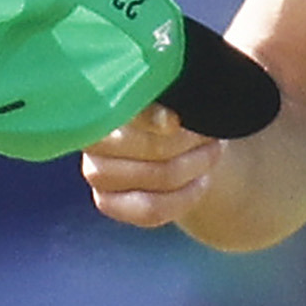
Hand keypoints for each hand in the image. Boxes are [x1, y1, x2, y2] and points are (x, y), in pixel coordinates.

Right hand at [80, 104, 222, 229]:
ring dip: (192, 167)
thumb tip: (169, 120)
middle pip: (148, 147)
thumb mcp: (173, 95)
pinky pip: (150, 210)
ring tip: (212, 153)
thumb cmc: (173, 109)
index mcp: (104, 100)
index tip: (177, 121)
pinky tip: (200, 182)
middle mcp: (93, 136)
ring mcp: (96, 172)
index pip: (123, 111)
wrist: (174, 141)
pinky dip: (184, 198)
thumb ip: (166, 99)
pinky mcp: (106, 201)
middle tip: (211, 135)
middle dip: (187, 142)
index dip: (151, 119)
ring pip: (153, 178)